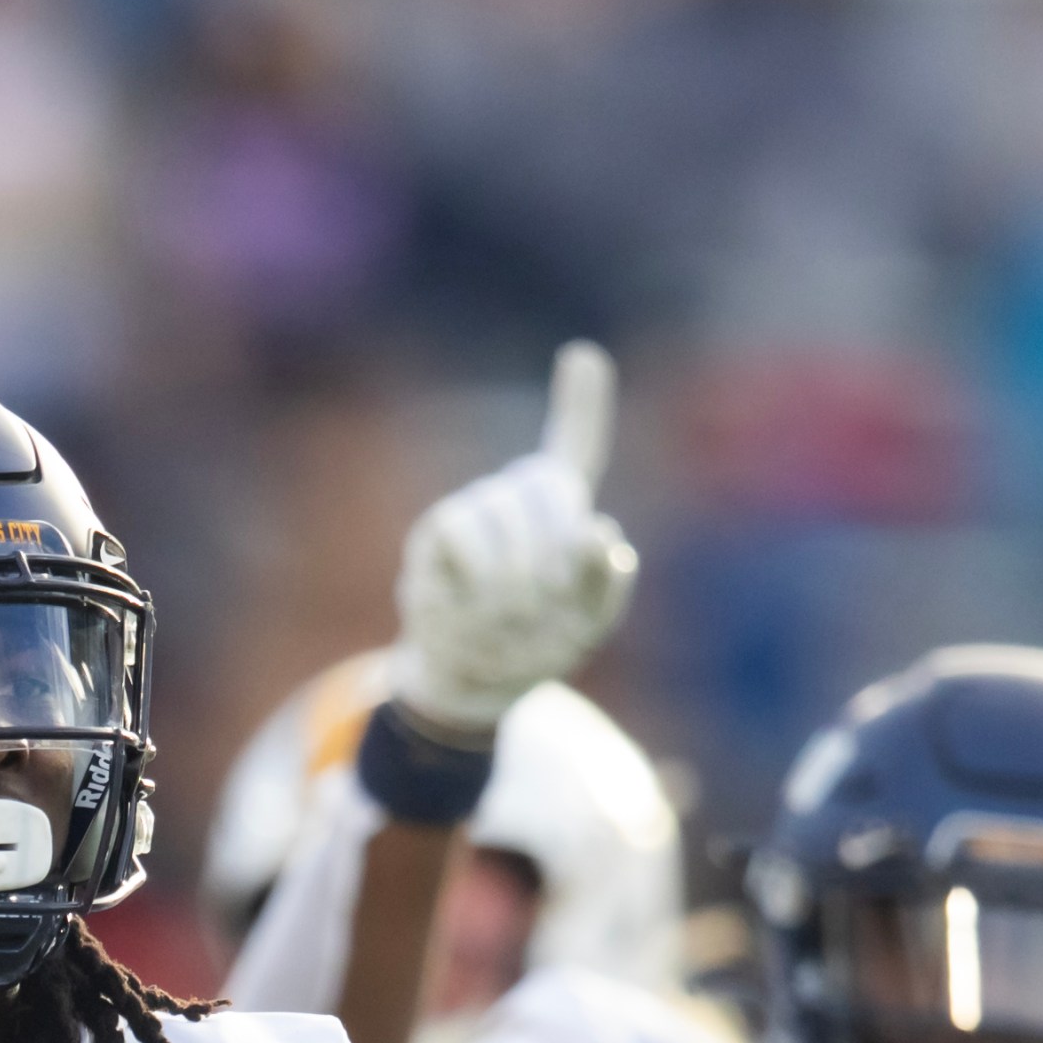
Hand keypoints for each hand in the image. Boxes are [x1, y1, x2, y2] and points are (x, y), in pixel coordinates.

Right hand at [388, 343, 636, 733]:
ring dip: (519, 570)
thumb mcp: (589, 626)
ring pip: (504, 508)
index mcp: (561, 514)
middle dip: (558, 542)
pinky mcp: (434, 537)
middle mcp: (515, 499)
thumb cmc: (536, 648)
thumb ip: (608, 583)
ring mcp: (474, 512)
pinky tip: (478, 605)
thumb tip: (601, 533)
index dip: (582, 402)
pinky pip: (460, 531)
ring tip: (516, 614)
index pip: (576, 447)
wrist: (473, 686)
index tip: (582, 356)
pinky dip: (479, 572)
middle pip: (549, 485)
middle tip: (552, 597)